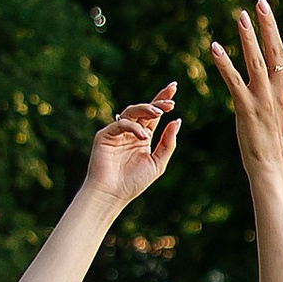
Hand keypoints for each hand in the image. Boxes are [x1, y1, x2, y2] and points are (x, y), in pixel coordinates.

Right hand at [84, 85, 180, 204]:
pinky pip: (120, 123)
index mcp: (143, 136)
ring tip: (160, 112)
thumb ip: (168, 143)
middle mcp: (130, 132)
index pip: (154, 114)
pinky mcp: (105, 135)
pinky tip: (143, 136)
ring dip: (147, 109)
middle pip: (144, 109)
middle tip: (170, 101)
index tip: (174, 87)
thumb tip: (177, 120)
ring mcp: (117, 132)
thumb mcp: (158, 162)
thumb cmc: (134, 182)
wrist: (113, 194)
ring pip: (132, 111)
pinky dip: (133, 126)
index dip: (163, 99)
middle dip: (157, 101)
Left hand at [208, 0, 282, 183]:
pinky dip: (224, 62)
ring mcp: (264, 98)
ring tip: (240, 15)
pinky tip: (215, 47)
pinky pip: (233, 80)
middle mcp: (281, 90)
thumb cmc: (280, 141)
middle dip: (270, 24)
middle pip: (277, 51)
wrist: (273, 167)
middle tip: (261, 1)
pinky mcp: (246, 108)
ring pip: (256, 60)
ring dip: (248, 36)